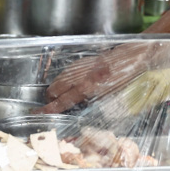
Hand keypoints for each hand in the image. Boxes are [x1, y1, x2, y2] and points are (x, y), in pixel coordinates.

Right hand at [38, 43, 152, 113]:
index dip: (49, 109)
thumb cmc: (125, 80)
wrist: (130, 57)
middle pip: (53, 89)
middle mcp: (78, 77)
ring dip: (58, 89)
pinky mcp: (80, 62)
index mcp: (86, 88)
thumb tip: (80, 111)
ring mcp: (77, 68)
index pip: (61, 101)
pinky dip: (65, 80)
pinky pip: (65, 73)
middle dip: (52, 99)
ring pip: (57, 80)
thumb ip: (92, 105)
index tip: (39, 113)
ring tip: (66, 95)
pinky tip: (74, 84)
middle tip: (58, 105)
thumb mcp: (110, 98)